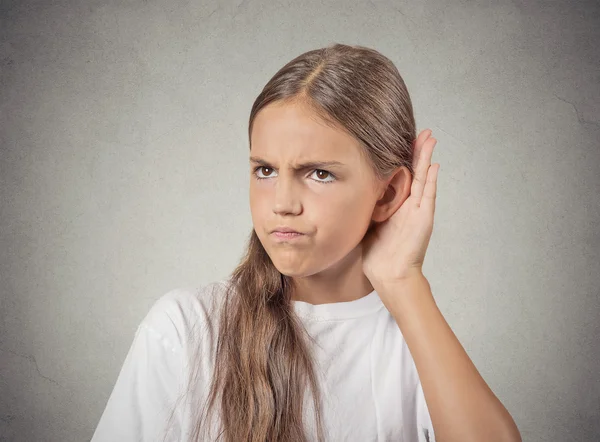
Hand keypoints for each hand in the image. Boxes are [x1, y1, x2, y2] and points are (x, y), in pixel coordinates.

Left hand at [361, 129, 439, 290]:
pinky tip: (434, 165)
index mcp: (396, 206)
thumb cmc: (378, 255)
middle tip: (422, 131)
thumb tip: (350, 193)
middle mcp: (409, 206)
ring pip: (424, 178)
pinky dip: (432, 180)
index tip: (399, 140)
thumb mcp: (368, 224)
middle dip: (417, 151)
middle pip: (415, 172)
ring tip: (430, 138)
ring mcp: (418, 211)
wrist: (390, 276)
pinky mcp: (423, 220)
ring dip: (427, 158)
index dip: (401, 158)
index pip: (400, 176)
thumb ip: (366, 208)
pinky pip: (428, 196)